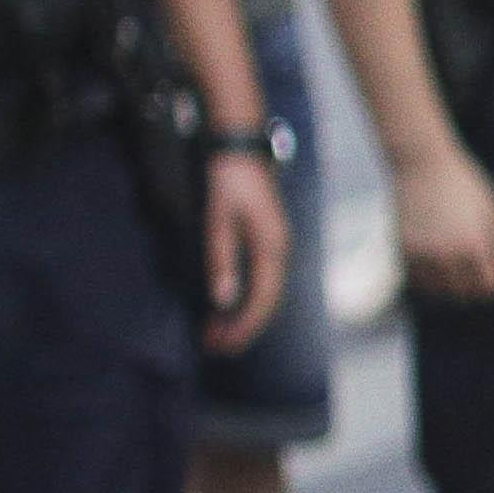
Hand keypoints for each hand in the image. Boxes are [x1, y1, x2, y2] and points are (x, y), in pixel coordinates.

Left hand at [201, 150, 288, 351]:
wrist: (239, 146)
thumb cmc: (227, 179)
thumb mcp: (217, 219)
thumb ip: (221, 259)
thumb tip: (222, 300)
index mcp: (272, 247)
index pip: (262, 300)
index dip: (242, 327)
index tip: (220, 343)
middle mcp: (279, 251)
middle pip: (266, 302)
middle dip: (241, 328)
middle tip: (214, 347)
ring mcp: (275, 246)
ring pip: (264, 293)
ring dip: (242, 316)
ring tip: (215, 332)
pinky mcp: (267, 241)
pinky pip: (261, 280)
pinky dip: (244, 299)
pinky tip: (226, 306)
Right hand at [394, 142, 493, 303]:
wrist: (421, 163)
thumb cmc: (464, 184)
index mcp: (475, 246)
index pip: (490, 287)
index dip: (493, 280)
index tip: (490, 267)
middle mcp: (447, 255)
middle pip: (465, 293)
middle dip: (471, 283)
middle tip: (469, 260)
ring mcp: (422, 255)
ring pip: (440, 290)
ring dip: (447, 281)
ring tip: (450, 254)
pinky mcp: (402, 251)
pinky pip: (418, 280)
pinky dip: (426, 274)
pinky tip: (432, 252)